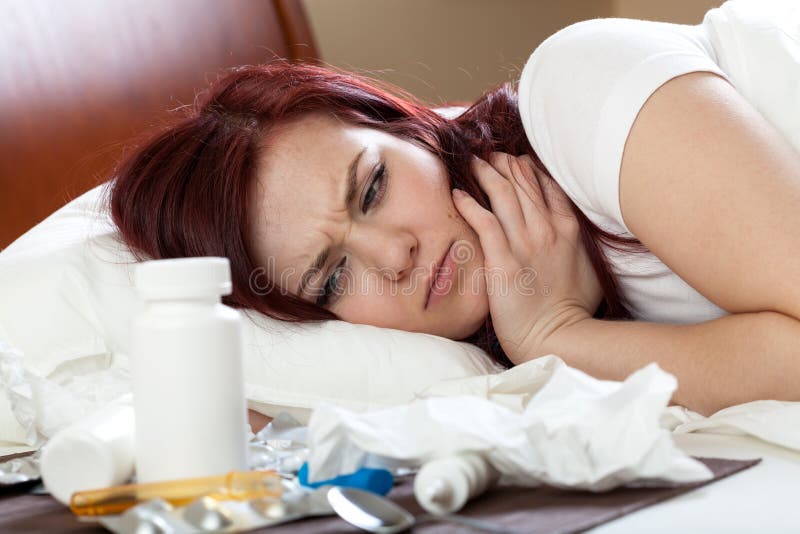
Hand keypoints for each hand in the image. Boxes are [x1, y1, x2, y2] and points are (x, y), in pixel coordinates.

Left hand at [452, 153, 598, 363]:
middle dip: (505, 164)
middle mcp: (547, 229)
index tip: (515, 160)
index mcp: (568, 228)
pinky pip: (484, 223)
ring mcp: (525, 243)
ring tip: (473, 163)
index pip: (547, 185)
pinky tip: (458, 194)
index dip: (529, 168)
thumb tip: (571, 231)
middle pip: (523, 183)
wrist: (558, 336)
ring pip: (504, 195)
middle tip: (490, 154)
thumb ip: (579, 242)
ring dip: (487, 174)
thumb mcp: (589, 267)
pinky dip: (470, 205)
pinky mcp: (503, 261)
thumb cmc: (573, 309)